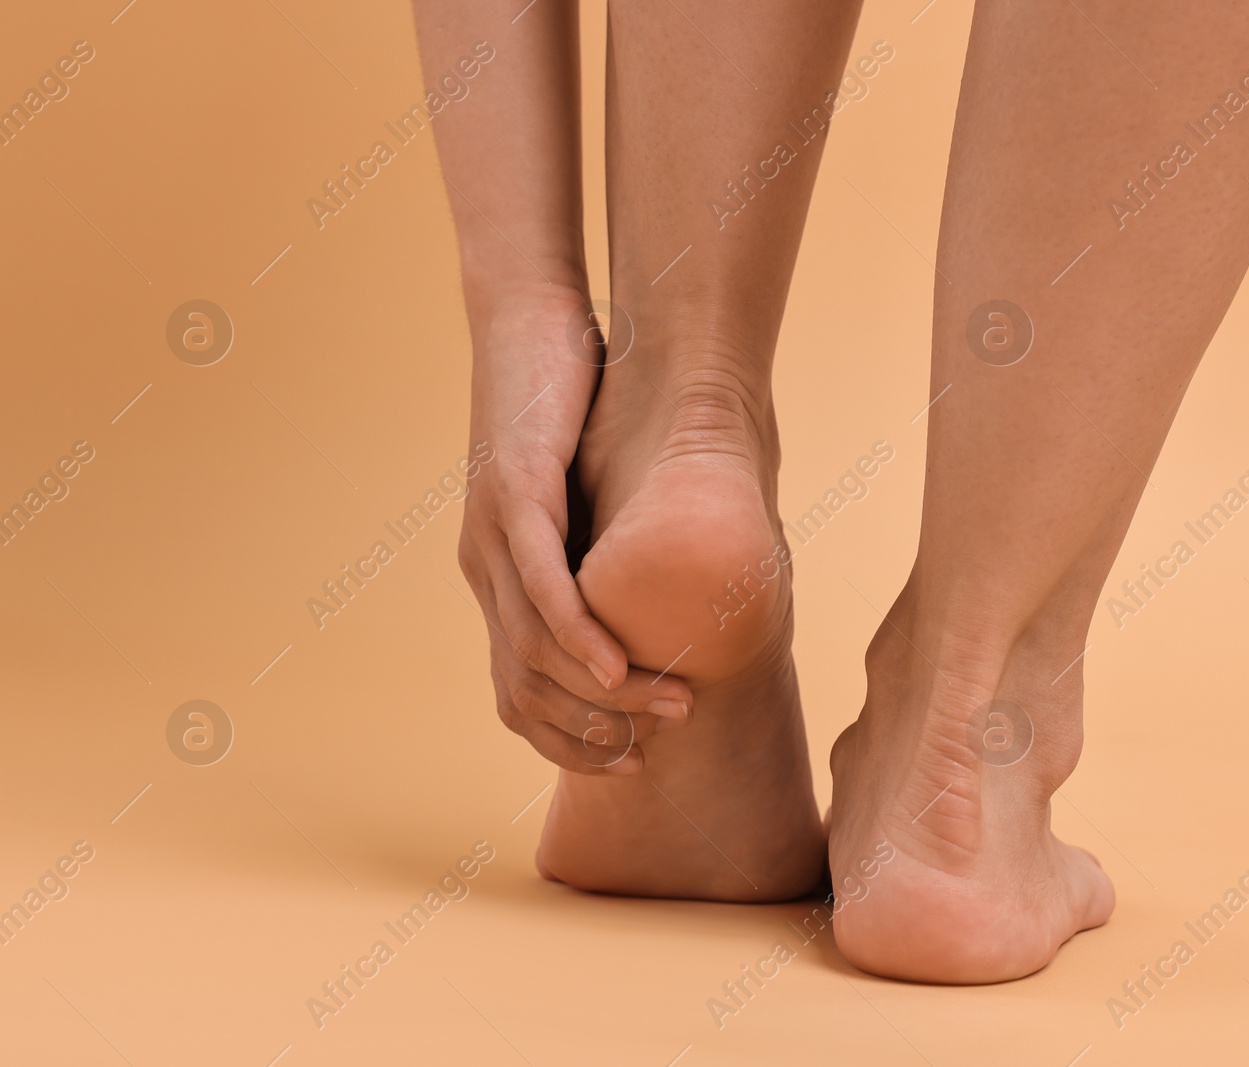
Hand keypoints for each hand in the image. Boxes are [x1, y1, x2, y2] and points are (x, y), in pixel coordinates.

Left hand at [457, 289, 691, 773]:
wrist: (529, 320)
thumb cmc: (570, 410)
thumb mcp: (591, 499)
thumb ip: (611, 556)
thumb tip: (667, 598)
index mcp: (497, 580)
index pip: (516, 693)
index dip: (568, 741)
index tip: (629, 758)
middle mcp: (482, 569)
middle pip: (523, 689)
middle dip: (593, 731)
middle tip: (658, 743)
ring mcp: (490, 534)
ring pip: (533, 647)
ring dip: (601, 691)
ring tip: (663, 706)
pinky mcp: (511, 494)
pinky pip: (540, 583)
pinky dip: (576, 633)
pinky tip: (615, 665)